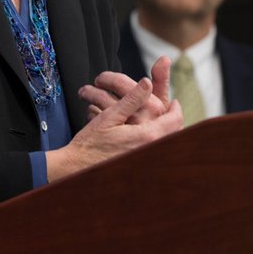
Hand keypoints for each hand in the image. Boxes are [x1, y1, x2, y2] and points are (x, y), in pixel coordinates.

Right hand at [48, 63, 181, 181]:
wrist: (76, 170)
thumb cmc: (90, 144)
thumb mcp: (109, 117)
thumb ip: (131, 100)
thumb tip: (147, 83)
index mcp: (147, 137)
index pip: (175, 119)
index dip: (176, 108)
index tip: (174, 101)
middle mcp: (150, 151)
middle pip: (175, 133)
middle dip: (173, 120)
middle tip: (170, 110)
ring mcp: (146, 161)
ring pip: (167, 142)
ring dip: (166, 131)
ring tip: (162, 122)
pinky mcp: (140, 168)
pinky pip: (156, 152)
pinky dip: (156, 142)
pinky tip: (147, 137)